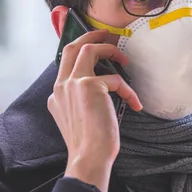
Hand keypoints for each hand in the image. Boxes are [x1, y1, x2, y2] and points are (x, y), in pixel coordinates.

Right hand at [47, 29, 141, 191]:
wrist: (88, 157)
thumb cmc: (88, 142)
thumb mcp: (76, 116)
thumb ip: (79, 98)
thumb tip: (101, 86)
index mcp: (57, 93)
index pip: (64, 62)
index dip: (79, 50)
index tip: (93, 45)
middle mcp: (61, 85)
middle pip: (71, 47)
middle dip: (89, 35)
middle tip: (106, 34)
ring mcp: (73, 83)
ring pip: (89, 49)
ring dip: (109, 50)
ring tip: (124, 59)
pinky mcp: (90, 85)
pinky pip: (115, 78)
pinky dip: (128, 89)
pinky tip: (135, 103)